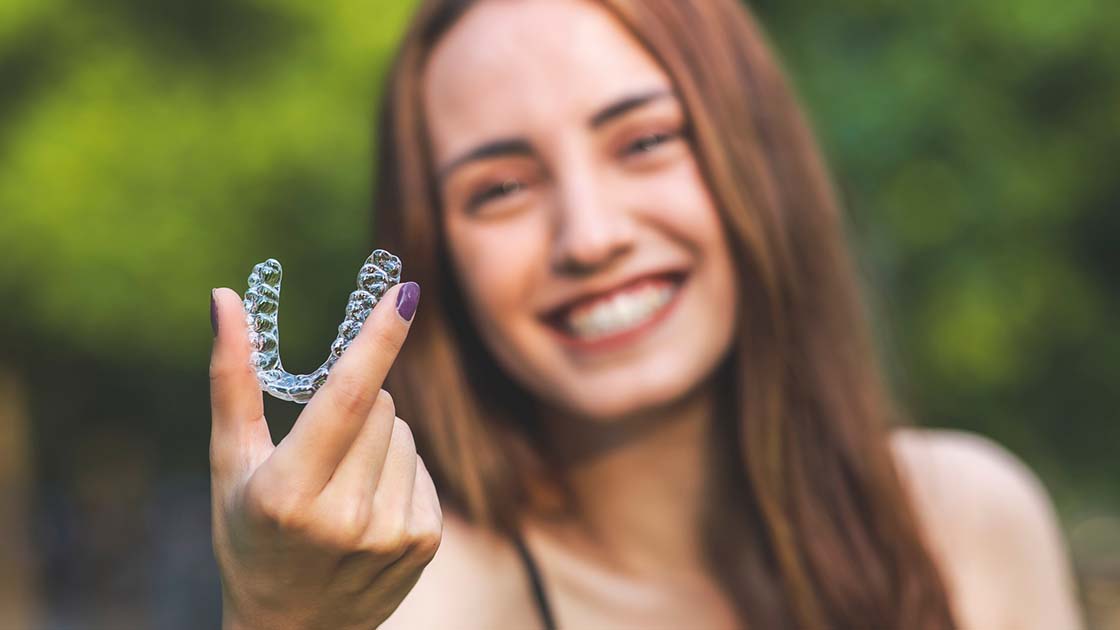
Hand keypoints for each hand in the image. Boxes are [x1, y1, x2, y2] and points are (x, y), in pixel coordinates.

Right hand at [208, 282, 439, 629]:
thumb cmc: (248, 536)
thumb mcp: (229, 464)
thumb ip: (232, 379)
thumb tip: (225, 297)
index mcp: (288, 493)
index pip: (345, 398)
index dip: (377, 340)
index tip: (405, 292)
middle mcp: (344, 517)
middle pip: (379, 405)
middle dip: (355, 404)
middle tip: (321, 448)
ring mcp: (390, 534)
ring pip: (403, 432)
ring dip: (377, 440)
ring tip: (341, 486)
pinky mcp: (424, 543)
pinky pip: (422, 466)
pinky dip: (398, 472)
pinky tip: (367, 507)